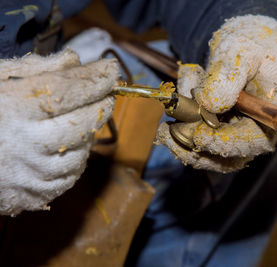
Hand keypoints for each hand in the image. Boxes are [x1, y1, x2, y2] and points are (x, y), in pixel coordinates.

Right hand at [0, 49, 118, 214]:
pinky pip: (73, 172)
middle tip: (106, 90)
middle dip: (102, 102)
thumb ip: (37, 69)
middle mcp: (28, 143)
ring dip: (90, 128)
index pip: (70, 89)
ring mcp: (35, 173)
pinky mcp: (37, 194)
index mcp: (15, 109)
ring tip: (82, 114)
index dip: (97, 78)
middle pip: (84, 120)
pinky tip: (68, 143)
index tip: (111, 68)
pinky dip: (79, 155)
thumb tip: (74, 60)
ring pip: (84, 148)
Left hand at [157, 15, 276, 172]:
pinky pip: (202, 143)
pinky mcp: (223, 132)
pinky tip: (173, 115)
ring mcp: (240, 134)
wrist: (247, 46)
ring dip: (185, 145)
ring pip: (212, 154)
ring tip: (163, 129)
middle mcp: (260, 130)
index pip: (254, 141)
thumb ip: (228, 74)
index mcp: (274, 112)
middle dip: (196, 149)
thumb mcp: (240, 50)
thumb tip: (209, 105)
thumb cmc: (250, 45)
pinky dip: (183, 133)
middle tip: (168, 134)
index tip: (198, 137)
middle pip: (231, 156)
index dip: (226, 143)